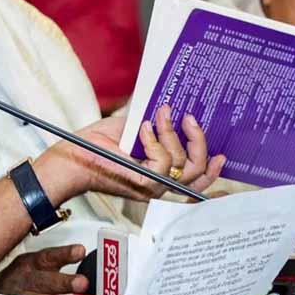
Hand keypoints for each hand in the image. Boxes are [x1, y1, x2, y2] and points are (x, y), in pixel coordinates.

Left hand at [34, 105, 225, 203]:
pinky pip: (163, 162)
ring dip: (170, 133)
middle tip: (189, 119)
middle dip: (199, 142)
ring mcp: (150, 186)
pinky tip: (143, 128)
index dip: (212, 171)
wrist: (72, 156)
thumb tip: (173, 108)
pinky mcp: (141, 182)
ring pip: (181, 163)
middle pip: (196, 173)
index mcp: (158, 176)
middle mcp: (157, 185)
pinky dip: (154, 140)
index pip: (195, 182)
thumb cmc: (96, 144)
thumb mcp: (133, 130)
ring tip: (157, 116)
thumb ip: (155, 125)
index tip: (221, 155)